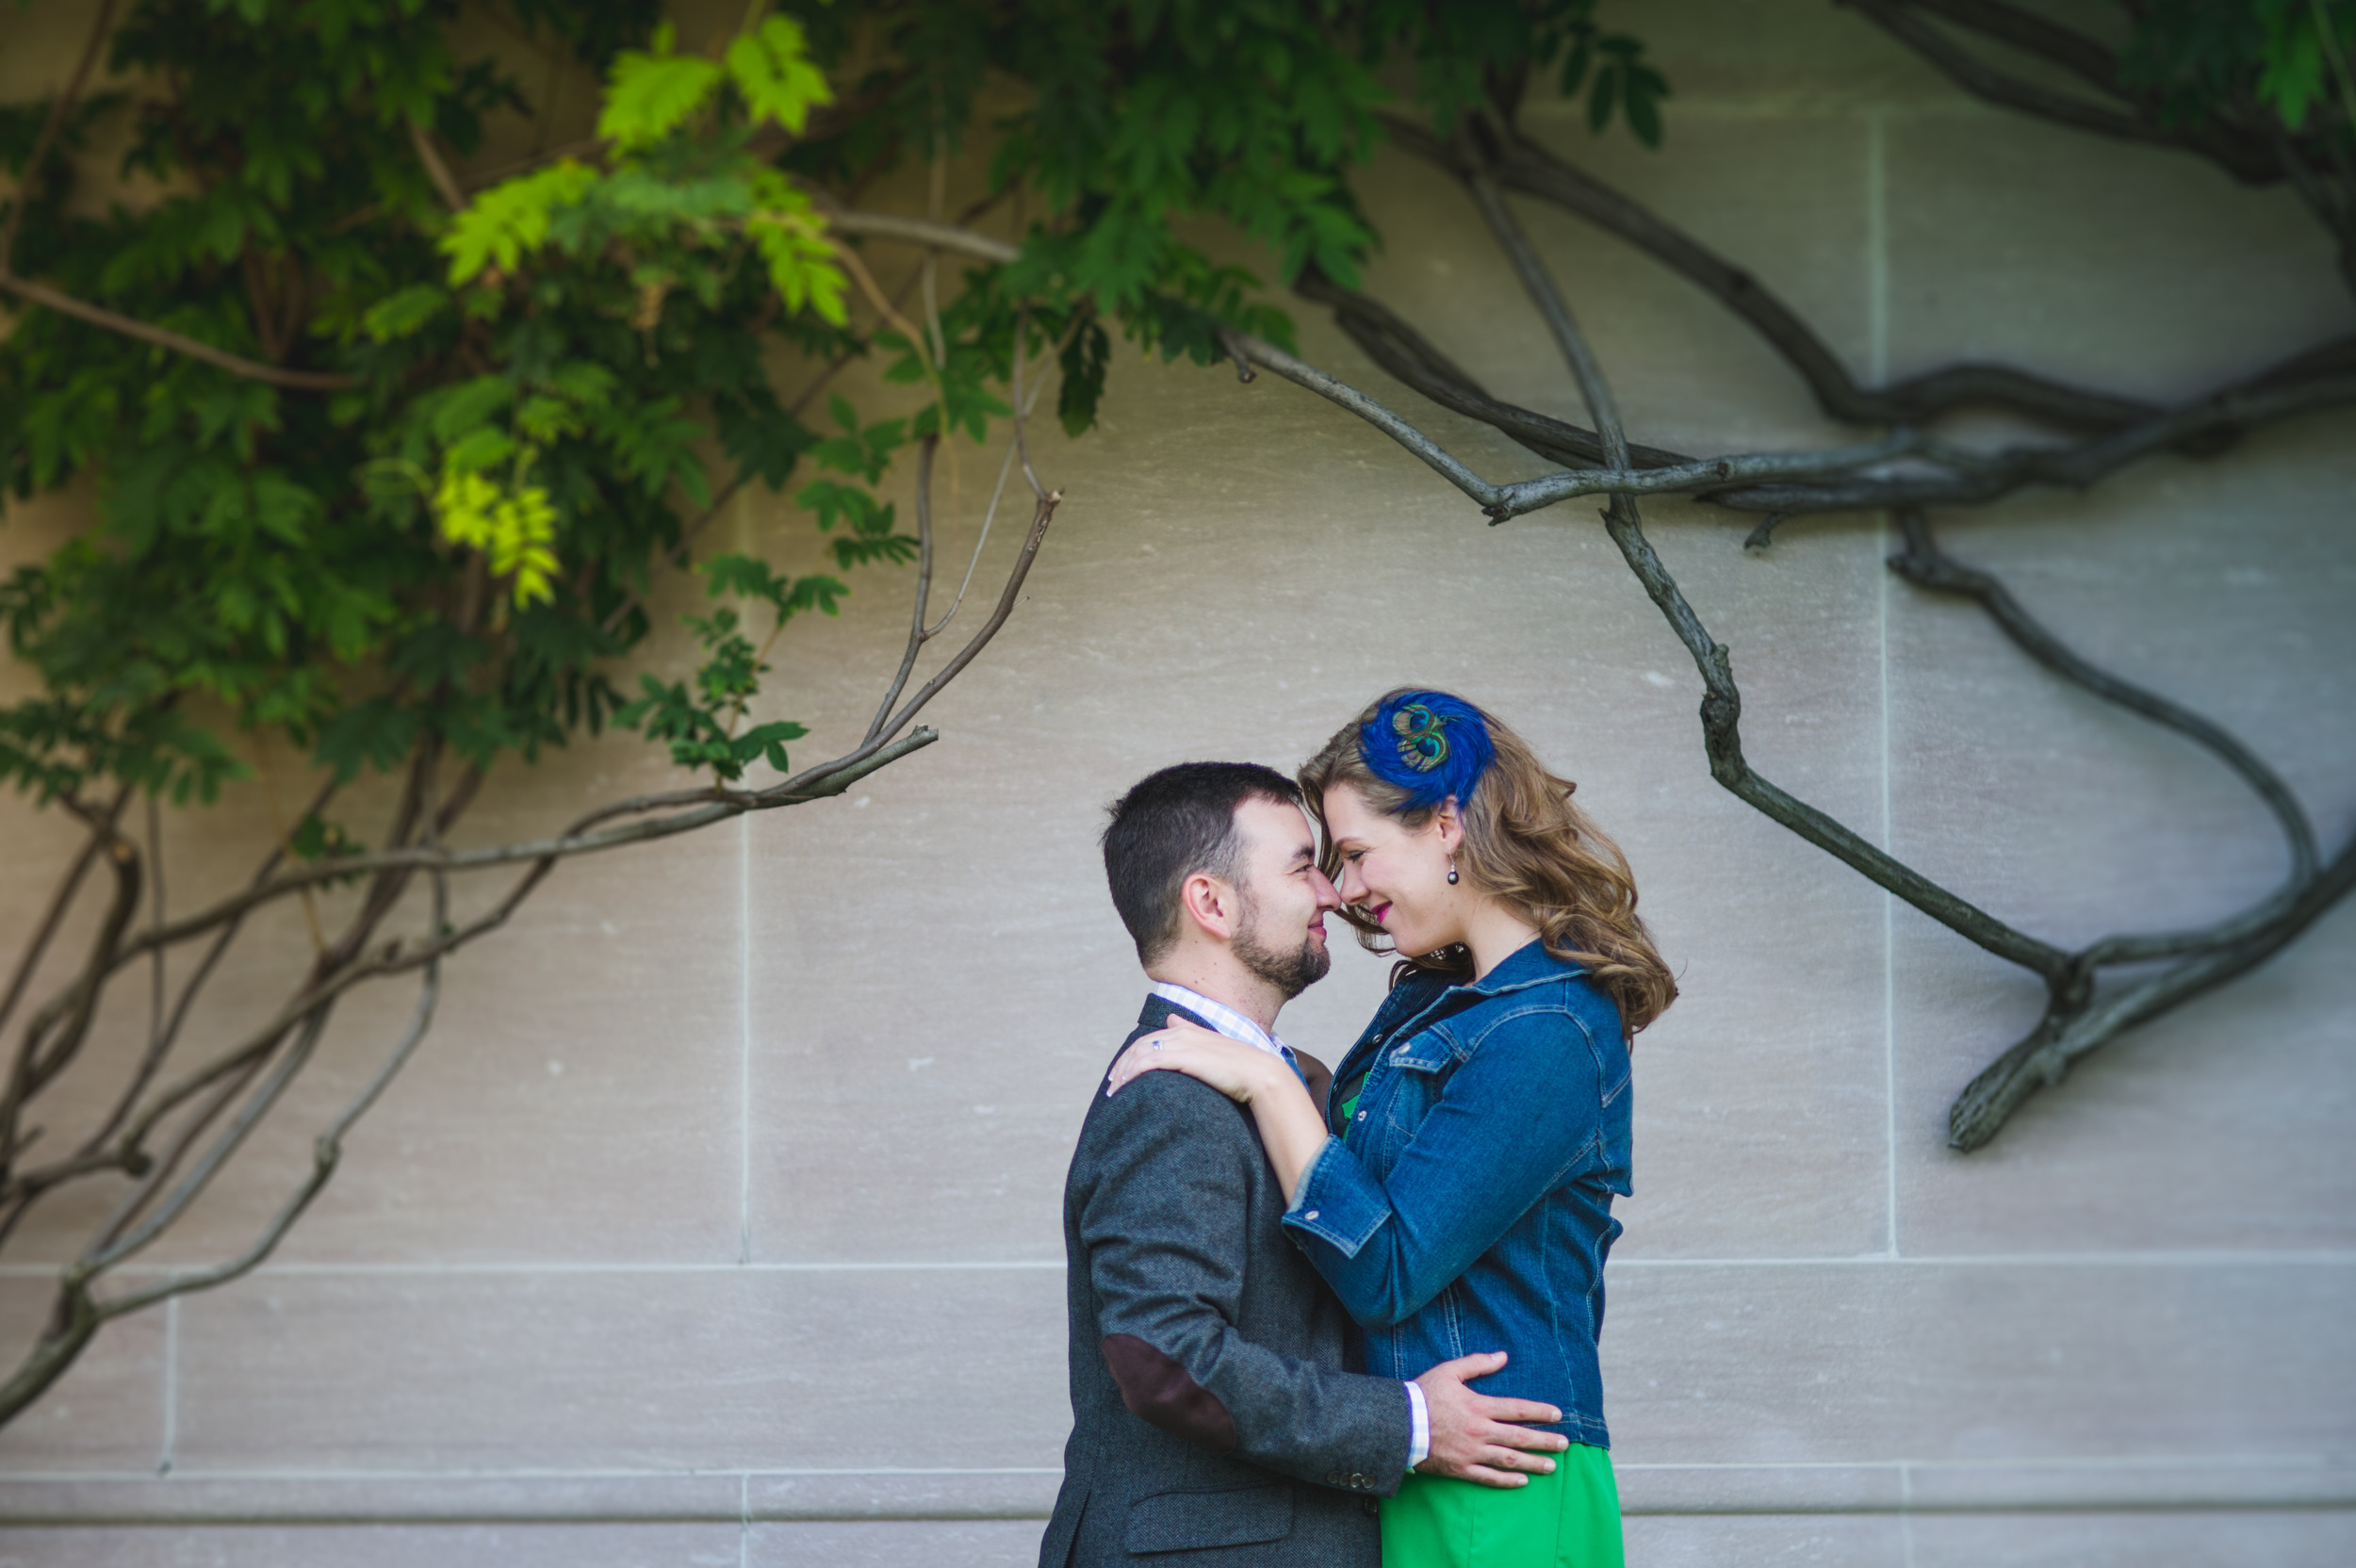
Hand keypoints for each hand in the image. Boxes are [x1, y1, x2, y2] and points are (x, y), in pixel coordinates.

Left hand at [1106, 1017, 1278, 1102]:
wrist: (1261, 1075)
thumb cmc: (1242, 1069)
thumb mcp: (1214, 1050)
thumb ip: (1191, 1034)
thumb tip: (1170, 1019)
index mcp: (1189, 1031)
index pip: (1150, 1039)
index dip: (1132, 1056)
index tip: (1121, 1075)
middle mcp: (1183, 1034)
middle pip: (1140, 1046)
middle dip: (1122, 1066)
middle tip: (1112, 1087)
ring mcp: (1184, 1044)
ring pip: (1141, 1053)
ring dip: (1123, 1072)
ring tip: (1115, 1092)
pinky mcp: (1185, 1057)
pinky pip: (1150, 1062)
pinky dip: (1133, 1073)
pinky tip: (1126, 1086)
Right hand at [1413, 1351, 1570, 1488]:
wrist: (1398, 1424)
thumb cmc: (1423, 1395)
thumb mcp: (1449, 1371)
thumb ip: (1477, 1364)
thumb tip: (1503, 1356)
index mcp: (1479, 1406)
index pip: (1518, 1409)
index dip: (1540, 1412)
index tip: (1558, 1416)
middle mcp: (1480, 1431)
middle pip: (1519, 1437)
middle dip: (1545, 1441)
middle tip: (1565, 1444)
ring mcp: (1471, 1453)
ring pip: (1509, 1460)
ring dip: (1533, 1463)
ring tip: (1551, 1466)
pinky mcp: (1460, 1469)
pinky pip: (1488, 1477)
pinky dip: (1506, 1481)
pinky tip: (1521, 1481)